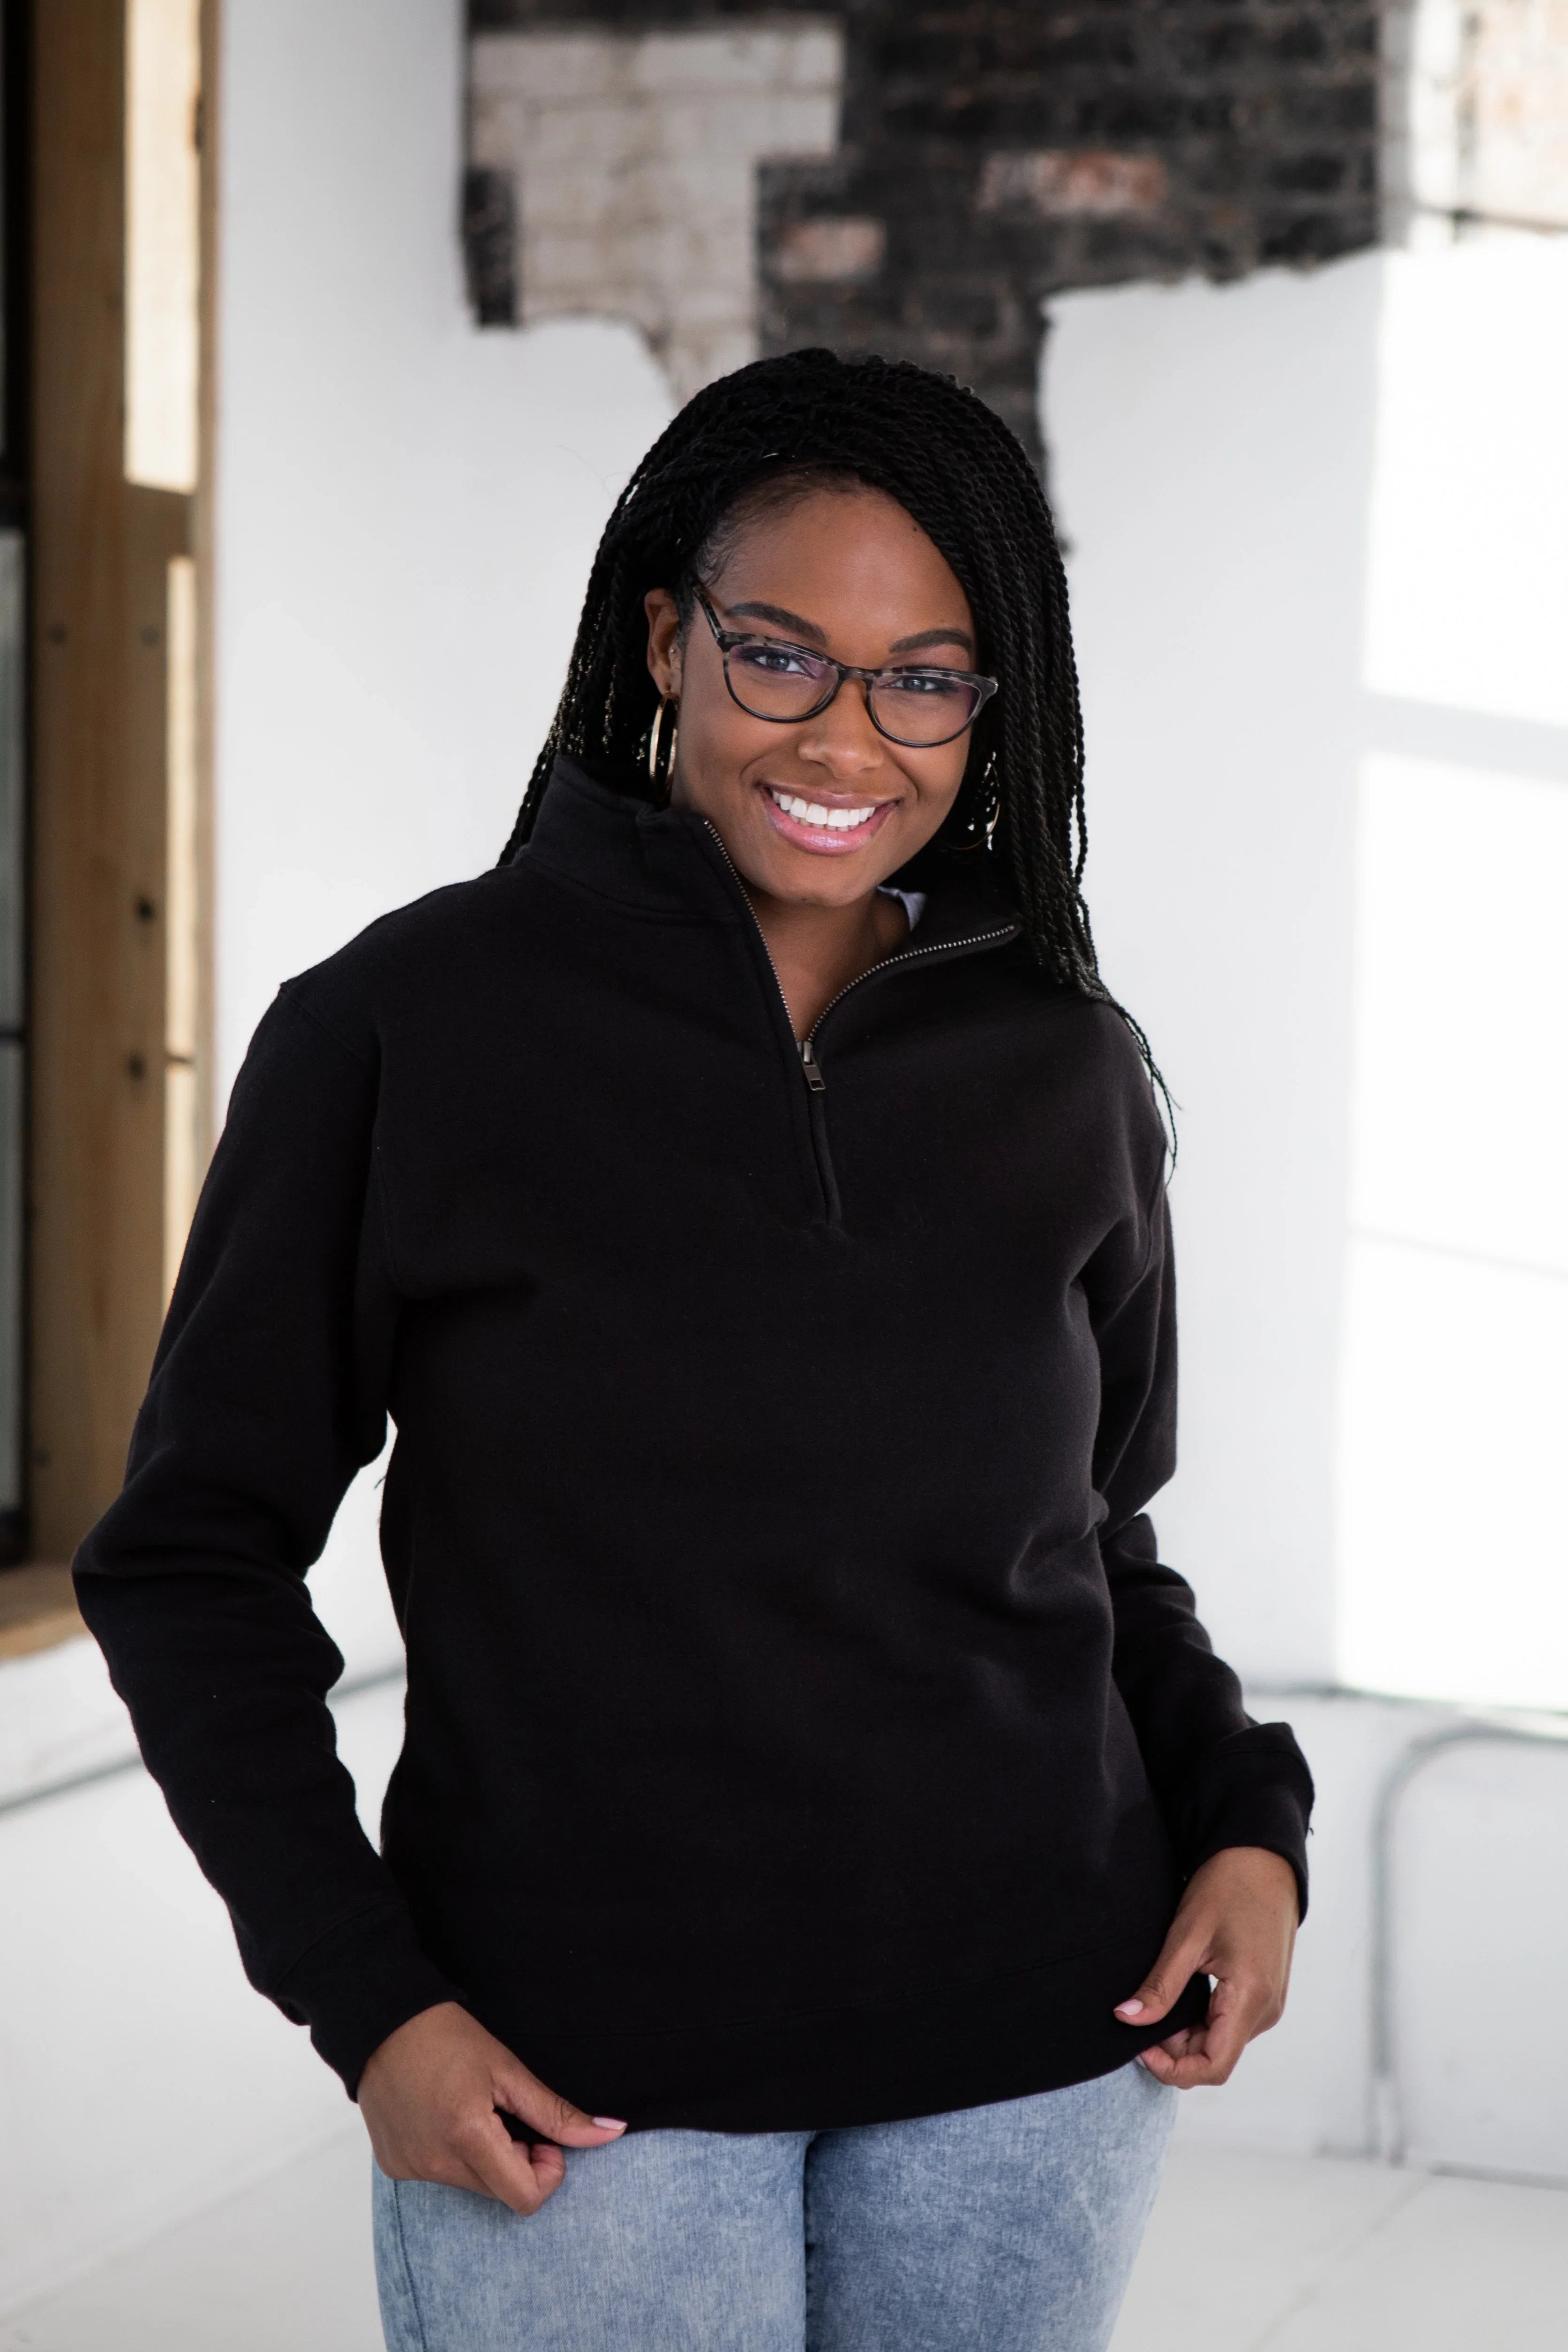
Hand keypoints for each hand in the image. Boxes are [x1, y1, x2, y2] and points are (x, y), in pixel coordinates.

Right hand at [358, 2001, 625, 2214]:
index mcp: (467, 2138)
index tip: (539, 2134)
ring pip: (472, 2186)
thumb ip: (557, 2113)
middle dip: (517, 2161)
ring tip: (471, 2108)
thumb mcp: (508, 2070)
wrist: (381, 2021)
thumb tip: (613, 2133)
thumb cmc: (447, 2036)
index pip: (525, 2198)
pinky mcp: (394, 2167)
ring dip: (486, 2158)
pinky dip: (454, 2155)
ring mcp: (410, 2169)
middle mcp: (434, 2164)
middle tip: (506, 2114)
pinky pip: (441, 2177)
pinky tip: (444, 2115)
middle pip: (501, 2193)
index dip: (546, 2171)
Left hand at [1114, 1846, 1298, 2087]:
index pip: (1214, 2067)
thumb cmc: (1229, 1887)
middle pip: (1215, 2057)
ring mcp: (1268, 2003)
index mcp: (1250, 2000)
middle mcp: (1266, 2011)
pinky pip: (1230, 2024)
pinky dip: (1201, 2021)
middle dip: (1174, 2050)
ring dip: (1186, 2035)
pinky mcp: (1264, 1993)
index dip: (1172, 2068)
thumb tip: (1127, 2019)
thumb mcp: (1187, 1936)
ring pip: (1221, 2042)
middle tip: (1140, 2015)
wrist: (1262, 1857)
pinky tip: (1179, 1997)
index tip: (1140, 2046)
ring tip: (1157, 2001)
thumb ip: (1160, 1986)